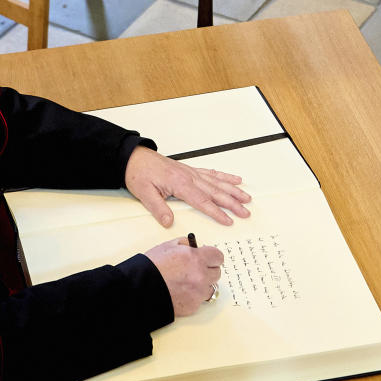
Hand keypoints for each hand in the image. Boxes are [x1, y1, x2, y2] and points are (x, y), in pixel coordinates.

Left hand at [124, 144, 250, 228]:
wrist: (134, 158)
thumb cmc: (139, 174)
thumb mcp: (144, 193)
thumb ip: (158, 208)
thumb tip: (168, 222)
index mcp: (179, 184)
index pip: (202, 201)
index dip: (216, 212)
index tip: (228, 220)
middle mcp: (189, 177)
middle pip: (215, 192)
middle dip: (232, 203)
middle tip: (245, 212)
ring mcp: (191, 172)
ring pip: (217, 182)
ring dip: (233, 190)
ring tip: (247, 198)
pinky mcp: (190, 170)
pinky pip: (211, 173)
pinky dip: (224, 176)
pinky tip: (235, 179)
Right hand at [144, 237, 223, 316]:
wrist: (140, 288)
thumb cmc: (152, 266)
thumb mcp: (168, 246)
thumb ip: (186, 243)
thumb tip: (196, 246)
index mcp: (196, 258)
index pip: (218, 257)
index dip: (212, 257)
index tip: (208, 258)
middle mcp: (201, 276)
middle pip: (216, 272)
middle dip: (207, 270)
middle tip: (195, 269)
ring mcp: (198, 292)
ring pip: (210, 287)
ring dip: (202, 284)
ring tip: (186, 282)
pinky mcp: (193, 306)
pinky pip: (200, 299)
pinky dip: (193, 296)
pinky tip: (181, 291)